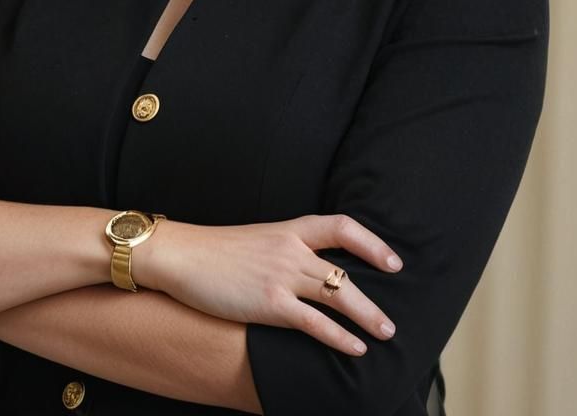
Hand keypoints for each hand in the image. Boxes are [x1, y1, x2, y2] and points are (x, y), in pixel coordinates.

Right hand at [136, 215, 400, 355]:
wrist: (182, 255)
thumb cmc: (215, 251)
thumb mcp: (258, 239)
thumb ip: (285, 249)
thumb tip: (309, 266)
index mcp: (290, 229)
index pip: (342, 226)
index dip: (372, 243)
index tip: (393, 261)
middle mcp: (292, 249)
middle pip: (346, 270)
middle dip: (374, 295)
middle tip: (393, 317)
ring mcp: (282, 275)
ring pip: (338, 295)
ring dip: (367, 316)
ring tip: (386, 333)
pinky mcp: (270, 303)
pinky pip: (315, 322)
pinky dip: (339, 337)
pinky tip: (355, 349)